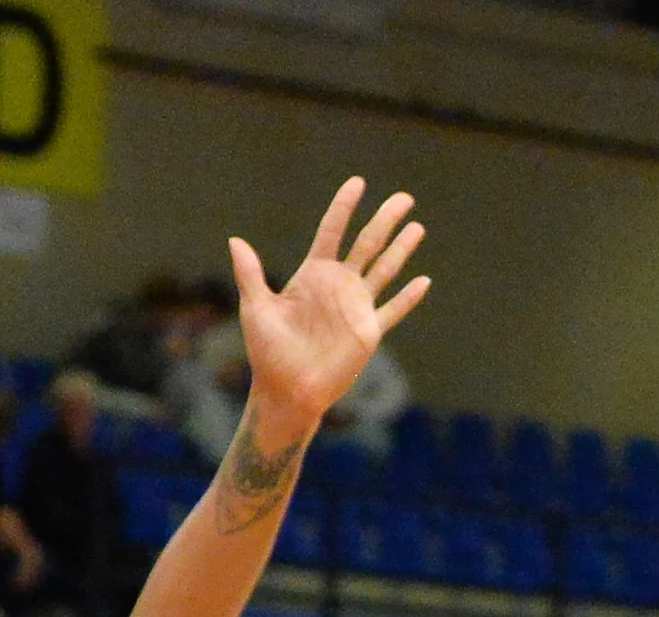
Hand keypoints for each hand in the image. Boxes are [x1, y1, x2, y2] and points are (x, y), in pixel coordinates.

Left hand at [231, 178, 429, 435]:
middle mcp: (337, 286)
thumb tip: (235, 241)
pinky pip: (392, 310)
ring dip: (402, 249)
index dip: (344, 207)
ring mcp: (355, 307)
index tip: (358, 183)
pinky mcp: (368, 332)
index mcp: (312, 274)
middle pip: (367, 243)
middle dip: (385, 220)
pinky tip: (423, 281)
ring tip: (417, 226)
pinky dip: (408, 297)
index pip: (332, 232)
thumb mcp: (257, 309)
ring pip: (385, 270)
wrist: (287, 390)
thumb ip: (251, 274)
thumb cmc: (267, 352)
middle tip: (403, 197)